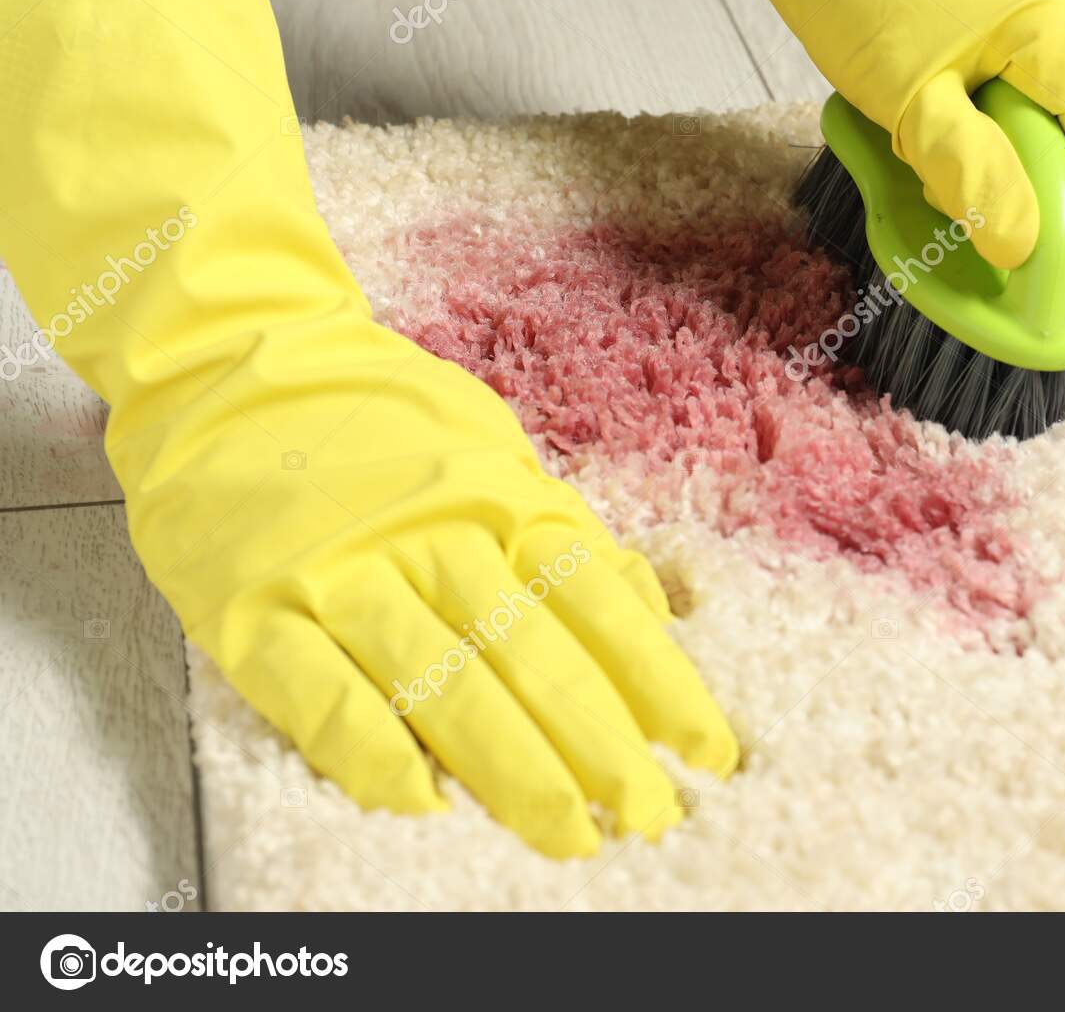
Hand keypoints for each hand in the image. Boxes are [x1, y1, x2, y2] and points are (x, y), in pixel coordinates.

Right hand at [0, 0, 735, 856]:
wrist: (231, 358)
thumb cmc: (380, 415)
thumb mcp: (492, 445)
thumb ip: (561, 528)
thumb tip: (650, 604)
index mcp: (497, 495)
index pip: (598, 600)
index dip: (659, 681)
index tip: (707, 751)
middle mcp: (430, 534)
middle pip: (532, 652)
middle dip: (599, 744)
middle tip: (648, 814)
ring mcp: (339, 572)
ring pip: (441, 681)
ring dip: (511, 768)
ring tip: (568, 832)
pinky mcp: (251, 609)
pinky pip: (319, 694)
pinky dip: (374, 753)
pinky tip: (425, 802)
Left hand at [671, 0, 1064, 267]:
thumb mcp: (912, 102)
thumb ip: (974, 176)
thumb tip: (1023, 246)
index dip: (1062, 209)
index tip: (992, 208)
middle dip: (1036, 179)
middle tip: (954, 161)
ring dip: (1019, 147)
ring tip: (948, 122)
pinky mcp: (1055, 12)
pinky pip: (1057, 91)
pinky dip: (1012, 114)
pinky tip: (959, 98)